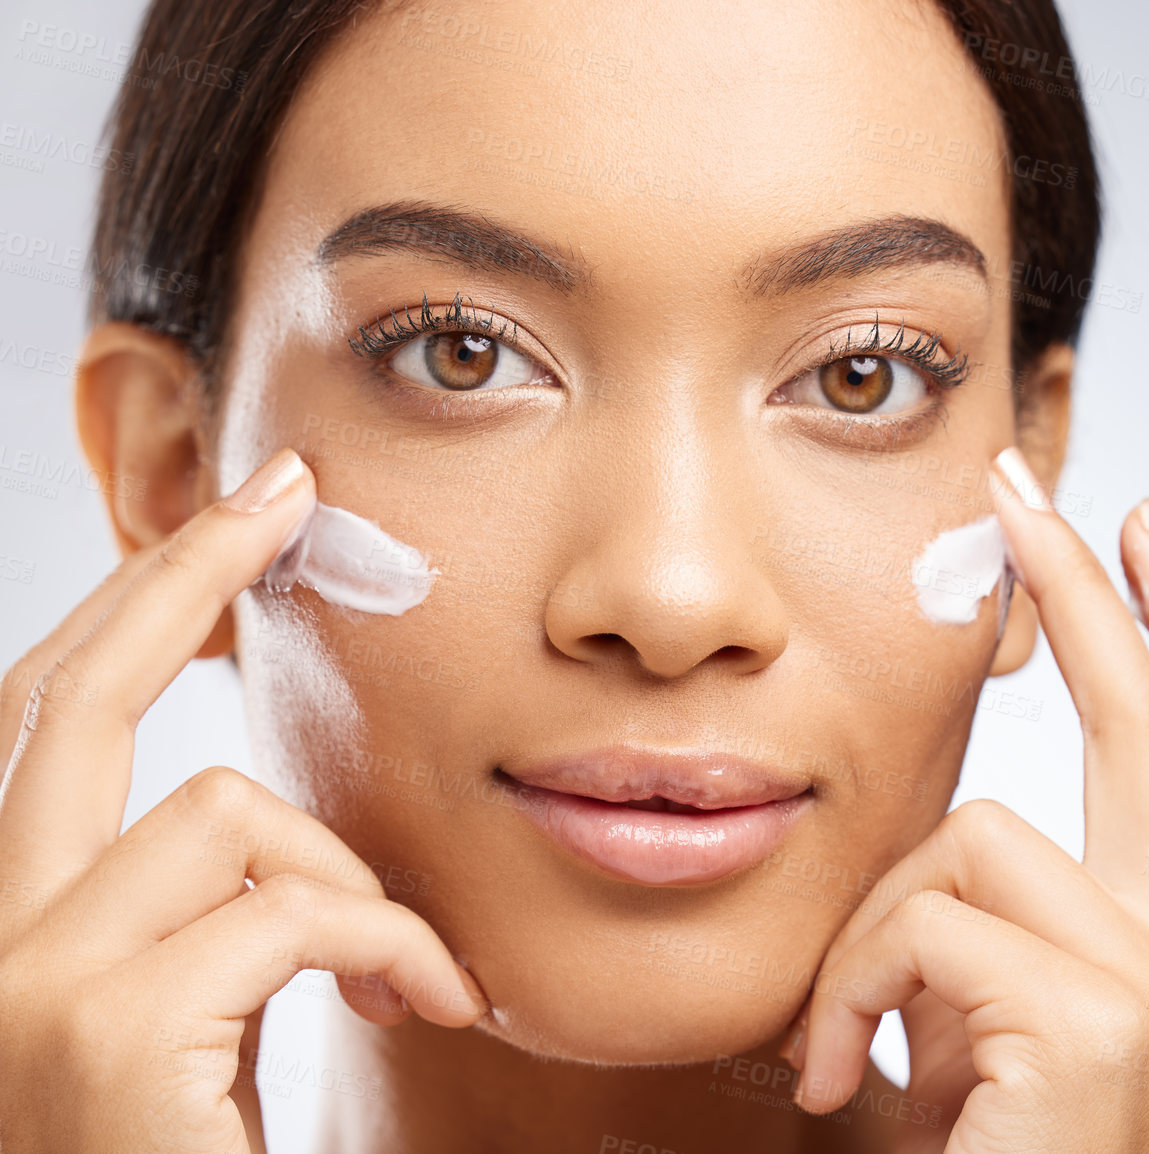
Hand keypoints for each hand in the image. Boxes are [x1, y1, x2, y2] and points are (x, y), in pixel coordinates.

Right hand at [0, 449, 486, 1153]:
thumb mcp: (201, 1024)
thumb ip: (212, 920)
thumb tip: (278, 819)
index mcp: (1, 928)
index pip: (39, 725)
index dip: (129, 605)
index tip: (235, 514)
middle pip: (60, 697)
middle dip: (179, 570)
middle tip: (289, 490)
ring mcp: (16, 985)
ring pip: (222, 807)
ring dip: (354, 876)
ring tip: (416, 970)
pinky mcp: (99, 1031)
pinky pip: (293, 906)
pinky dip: (393, 942)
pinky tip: (433, 1006)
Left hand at [781, 447, 1148, 1152]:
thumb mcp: (981, 1027)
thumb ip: (990, 924)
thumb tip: (949, 820)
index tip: (1145, 531)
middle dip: (1095, 590)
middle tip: (1027, 484)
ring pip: (977, 833)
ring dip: (872, 932)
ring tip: (840, 1050)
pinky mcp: (1101, 1024)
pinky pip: (924, 919)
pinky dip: (849, 991)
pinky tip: (843, 1084)